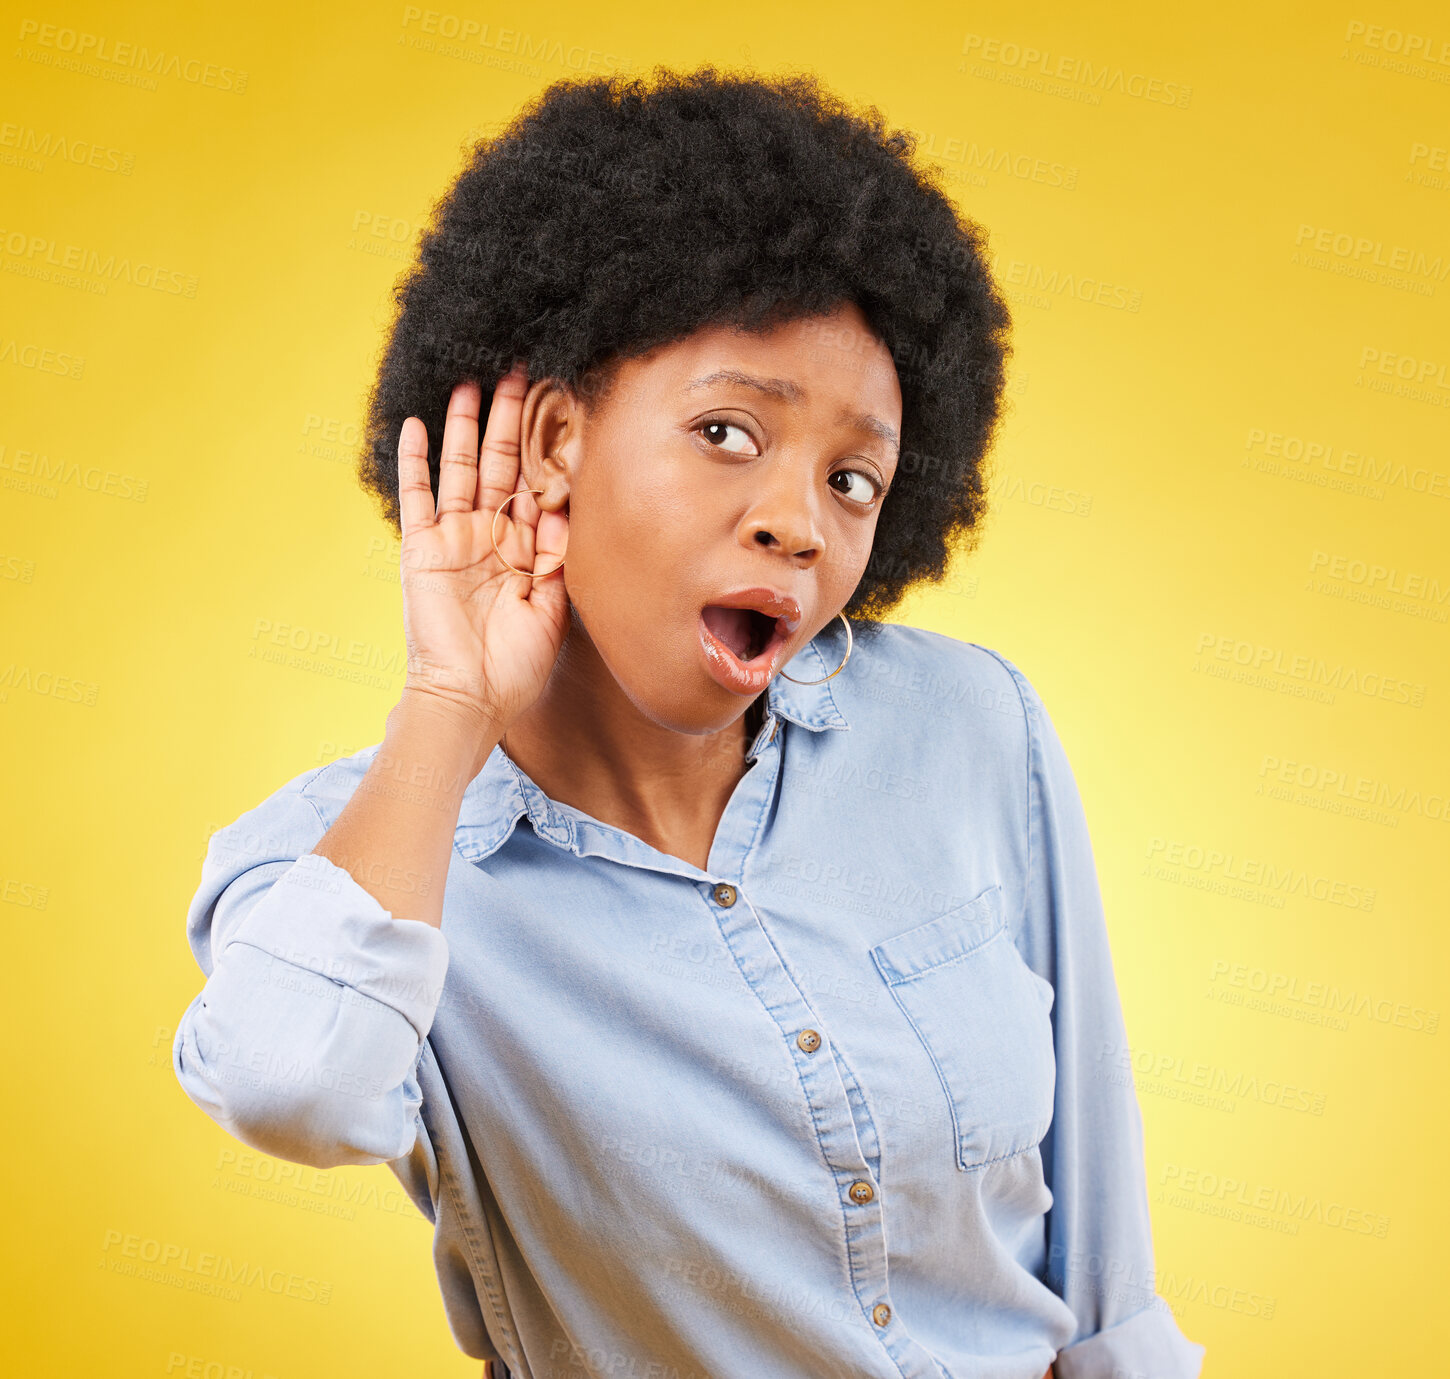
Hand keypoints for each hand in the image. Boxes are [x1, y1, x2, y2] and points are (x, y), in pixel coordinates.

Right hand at [394, 364, 569, 731]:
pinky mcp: (421, 549)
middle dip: (510, 420)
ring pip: (461, 469)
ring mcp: (453, 539)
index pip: (536, 486)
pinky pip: (416, 496)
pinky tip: (416, 423)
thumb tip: (568, 506)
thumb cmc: (516, 664)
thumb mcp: (554, 607)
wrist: (470, 696)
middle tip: (521, 373)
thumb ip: (560, 558)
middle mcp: (489, 536)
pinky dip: (414, 460)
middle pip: (500, 465)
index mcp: (524, 550)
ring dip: (465, 427)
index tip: (563, 407)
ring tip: (471, 381)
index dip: (548, 450)